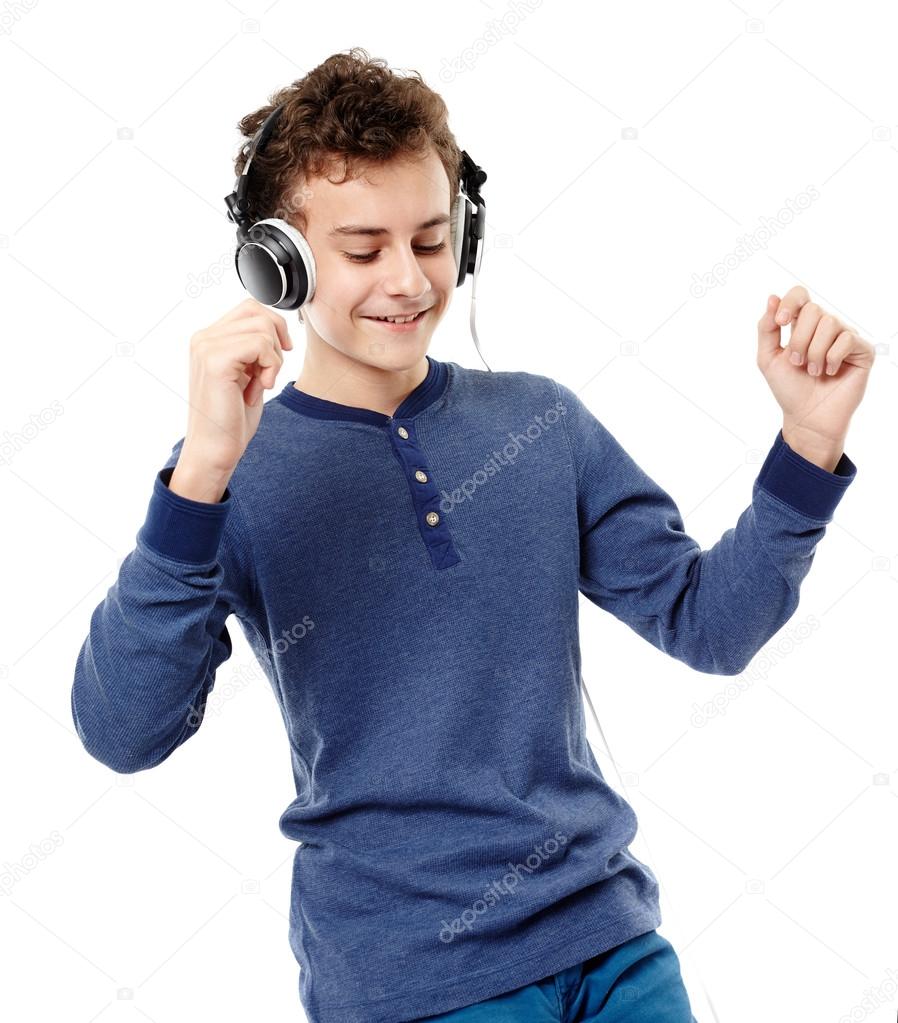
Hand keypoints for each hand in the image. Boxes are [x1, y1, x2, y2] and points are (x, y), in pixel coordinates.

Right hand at [179, 298, 292, 483]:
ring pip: (263, 328)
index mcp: (208, 338)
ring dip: (272, 360)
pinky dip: (270, 368)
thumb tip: (278, 325)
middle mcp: (203, 338)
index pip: (250, 308)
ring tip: (260, 384)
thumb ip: (253, 346)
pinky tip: (257, 389)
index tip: (276, 358)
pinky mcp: (215, 360)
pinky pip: (261, 345)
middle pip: (258, 312)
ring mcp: (206, 347)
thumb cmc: (232, 417)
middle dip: (275, 343)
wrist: (215, 449)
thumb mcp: (246, 373)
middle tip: (267, 374)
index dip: (273, 329)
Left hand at [756, 285, 873, 459]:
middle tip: (797, 362)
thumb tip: (772, 297)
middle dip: (799, 339)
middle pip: (813, 310)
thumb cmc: (789, 389)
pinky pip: (847, 339)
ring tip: (812, 371)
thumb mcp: (768, 358)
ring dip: (814, 352)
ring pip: (830, 323)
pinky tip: (829, 372)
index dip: (790, 303)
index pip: (800, 295)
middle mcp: (825, 327)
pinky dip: (832, 357)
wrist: (807, 417)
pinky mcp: (862, 351)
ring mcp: (845, 337)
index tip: (781, 322)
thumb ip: (767, 328)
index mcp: (802, 326)